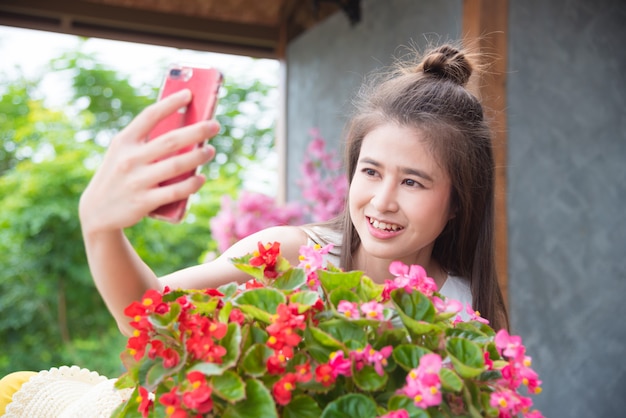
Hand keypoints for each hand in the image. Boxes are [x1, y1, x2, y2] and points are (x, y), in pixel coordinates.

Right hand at [79, 89, 219, 232]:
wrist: (97, 212)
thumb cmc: (119, 176)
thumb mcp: (122, 153)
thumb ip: (145, 142)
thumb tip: (184, 128)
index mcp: (124, 142)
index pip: (150, 116)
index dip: (171, 103)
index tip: (189, 94)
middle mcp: (130, 159)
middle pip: (171, 141)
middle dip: (197, 131)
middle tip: (215, 125)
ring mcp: (137, 181)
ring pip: (176, 165)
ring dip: (198, 157)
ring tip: (211, 151)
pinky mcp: (144, 201)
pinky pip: (175, 191)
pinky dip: (192, 184)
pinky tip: (201, 178)